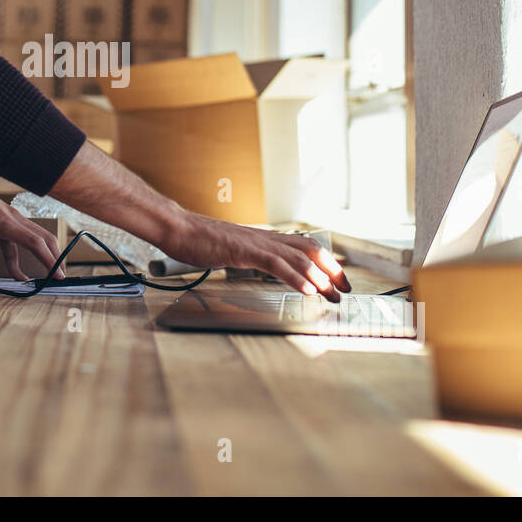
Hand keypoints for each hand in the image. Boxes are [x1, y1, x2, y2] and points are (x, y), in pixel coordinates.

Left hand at [0, 162, 63, 289]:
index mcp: (3, 221)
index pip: (34, 242)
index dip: (48, 260)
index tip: (57, 276)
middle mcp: (12, 218)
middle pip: (43, 239)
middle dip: (54, 258)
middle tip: (60, 279)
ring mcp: (10, 218)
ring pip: (35, 237)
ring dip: (43, 255)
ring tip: (46, 275)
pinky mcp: (5, 219)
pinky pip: (20, 239)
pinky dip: (23, 255)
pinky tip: (17, 272)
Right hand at [158, 213, 351, 301]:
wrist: (178, 228)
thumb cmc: (199, 240)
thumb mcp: (231, 250)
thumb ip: (249, 257)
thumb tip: (261, 266)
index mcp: (263, 239)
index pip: (303, 247)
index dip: (324, 263)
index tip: (336, 280)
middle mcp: (265, 238)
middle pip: (309, 250)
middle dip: (331, 270)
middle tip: (344, 289)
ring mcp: (256, 243)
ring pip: (297, 257)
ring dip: (318, 277)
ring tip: (332, 293)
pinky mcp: (244, 250)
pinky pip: (276, 265)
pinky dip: (295, 278)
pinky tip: (307, 290)